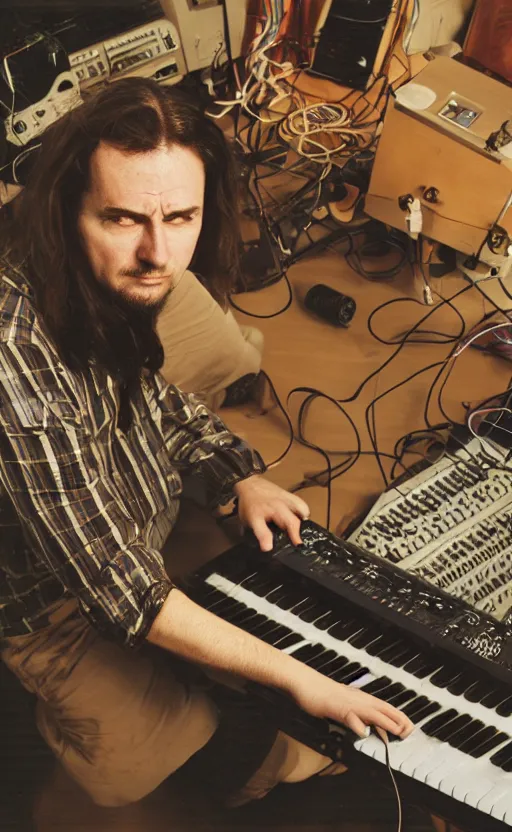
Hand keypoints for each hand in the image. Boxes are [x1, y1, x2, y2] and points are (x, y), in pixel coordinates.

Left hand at [234, 474, 309, 550]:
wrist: (249, 484)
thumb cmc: (249, 504)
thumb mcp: (246, 521)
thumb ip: (256, 534)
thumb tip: (265, 547)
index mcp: (257, 515)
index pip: (262, 530)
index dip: (266, 540)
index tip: (268, 548)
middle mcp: (272, 507)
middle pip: (290, 521)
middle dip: (295, 534)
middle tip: (297, 545)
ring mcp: (283, 500)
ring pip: (300, 512)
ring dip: (302, 523)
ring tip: (301, 530)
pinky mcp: (289, 495)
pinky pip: (302, 504)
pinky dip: (304, 512)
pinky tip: (301, 517)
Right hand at [289, 664, 413, 739]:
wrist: (305, 682)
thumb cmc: (322, 694)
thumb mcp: (343, 705)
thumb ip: (356, 715)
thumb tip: (367, 728)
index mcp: (360, 698)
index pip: (384, 707)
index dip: (398, 717)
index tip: (409, 727)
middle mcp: (358, 699)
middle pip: (383, 709)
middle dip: (398, 720)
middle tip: (410, 732)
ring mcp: (347, 703)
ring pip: (371, 712)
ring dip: (386, 722)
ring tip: (398, 732)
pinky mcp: (335, 707)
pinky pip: (348, 716)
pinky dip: (357, 724)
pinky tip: (363, 732)